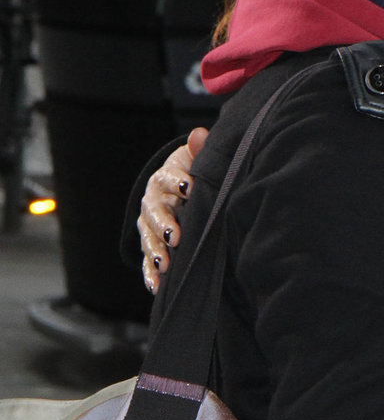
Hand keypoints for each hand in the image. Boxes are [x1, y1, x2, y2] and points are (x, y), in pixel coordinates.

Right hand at [139, 127, 206, 294]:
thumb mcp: (196, 160)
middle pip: (154, 212)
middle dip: (164, 224)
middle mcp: (152, 201)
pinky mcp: (151, 243)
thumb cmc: (193, 172)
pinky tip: (156, 286)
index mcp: (165, 179)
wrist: (180, 187)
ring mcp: (149, 224)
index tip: (190, 187)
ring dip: (155, 251)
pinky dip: (150, 273)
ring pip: (148, 237)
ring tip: (165, 264)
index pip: (168, 178)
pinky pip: (147, 259)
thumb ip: (198, 150)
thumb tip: (200, 133)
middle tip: (176, 236)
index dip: (178, 182)